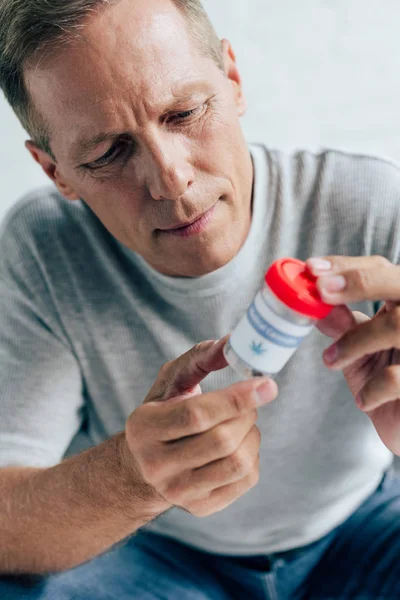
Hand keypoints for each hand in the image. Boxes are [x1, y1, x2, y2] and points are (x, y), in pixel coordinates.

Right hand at [125, 338, 277, 516]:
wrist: (146, 465)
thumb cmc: (164, 411)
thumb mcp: (172, 381)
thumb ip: (199, 358)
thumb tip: (233, 342)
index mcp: (143, 429)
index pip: (196, 415)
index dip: (236, 398)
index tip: (267, 384)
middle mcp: (156, 466)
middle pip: (222, 440)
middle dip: (247, 413)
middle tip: (248, 399)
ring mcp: (178, 492)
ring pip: (238, 462)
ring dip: (252, 434)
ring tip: (241, 422)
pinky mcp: (201, 507)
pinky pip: (246, 479)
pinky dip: (253, 454)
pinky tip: (239, 444)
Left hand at [307, 255, 399, 454]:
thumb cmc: (387, 381)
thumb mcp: (358, 350)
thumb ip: (340, 327)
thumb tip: (312, 306)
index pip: (380, 270)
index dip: (347, 267)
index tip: (312, 269)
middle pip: (399, 282)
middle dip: (359, 281)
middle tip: (321, 290)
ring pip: (397, 325)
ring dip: (355, 341)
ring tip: (332, 360)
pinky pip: (398, 378)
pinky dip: (373, 388)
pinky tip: (363, 399)